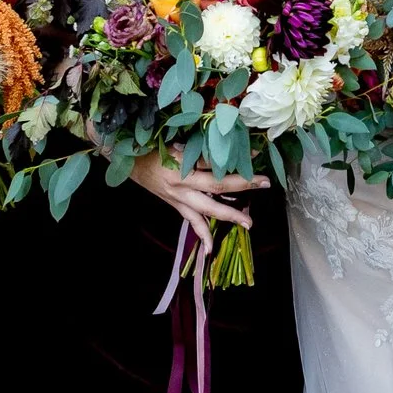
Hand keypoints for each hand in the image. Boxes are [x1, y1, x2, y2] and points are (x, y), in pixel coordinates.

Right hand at [133, 153, 267, 244]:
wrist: (127, 161)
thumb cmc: (151, 147)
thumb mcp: (174, 142)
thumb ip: (198, 146)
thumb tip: (223, 143)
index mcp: (182, 163)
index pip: (214, 159)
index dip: (235, 156)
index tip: (256, 151)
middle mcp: (182, 183)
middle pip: (217, 185)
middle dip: (242, 184)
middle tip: (265, 183)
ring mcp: (179, 197)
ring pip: (207, 209)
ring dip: (229, 216)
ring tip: (248, 223)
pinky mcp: (176, 205)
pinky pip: (191, 222)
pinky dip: (202, 235)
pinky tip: (210, 250)